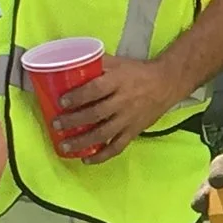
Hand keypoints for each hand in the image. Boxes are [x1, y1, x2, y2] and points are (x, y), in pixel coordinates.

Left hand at [49, 51, 190, 161]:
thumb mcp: (118, 62)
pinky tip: (86, 159)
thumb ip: (97, 63)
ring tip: (65, 146)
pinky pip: (117, 147)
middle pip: (96, 114)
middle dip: (73, 121)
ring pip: (104, 134)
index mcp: (118, 82)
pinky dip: (101, 156)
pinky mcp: (134, 131)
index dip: (78, 97)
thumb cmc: (137, 72)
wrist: (166, 84)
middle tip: (56, 125)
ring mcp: (129, 119)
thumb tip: (70, 63)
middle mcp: (123, 102)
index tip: (61, 102)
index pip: (95, 90)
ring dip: (83, 142)